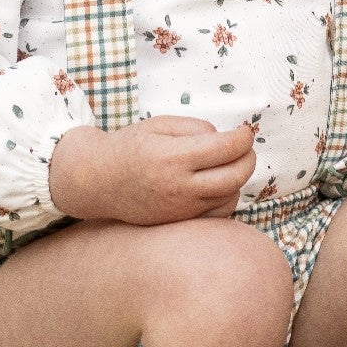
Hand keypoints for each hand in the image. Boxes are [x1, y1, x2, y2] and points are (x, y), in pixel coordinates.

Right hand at [49, 116, 256, 224]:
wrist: (98, 181)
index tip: (244, 132)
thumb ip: (196, 128)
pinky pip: (218, 213)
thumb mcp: (159, 125)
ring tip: (227, 164)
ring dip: (237, 178)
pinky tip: (217, 184)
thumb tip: (225, 138)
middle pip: (236, 175)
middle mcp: (179, 187)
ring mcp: (181, 209)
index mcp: (173, 157)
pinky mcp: (180, 222)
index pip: (226, 148)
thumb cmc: (129, 148)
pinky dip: (226, 197)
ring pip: (231, 195)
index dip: (243, 137)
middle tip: (244, 148)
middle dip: (248, 158)